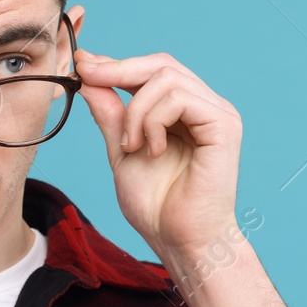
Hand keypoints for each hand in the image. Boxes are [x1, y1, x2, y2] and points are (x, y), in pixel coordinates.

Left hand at [74, 49, 241, 257]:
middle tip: (89, 81)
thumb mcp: (123, 153)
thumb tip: (90, 79)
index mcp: (184, 112)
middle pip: (161, 64)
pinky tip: (152, 149)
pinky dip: (155, 120)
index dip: (117, 65)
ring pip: (167, 78)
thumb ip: (112, 116)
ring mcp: (217, 114)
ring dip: (136, 111)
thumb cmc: (158, 208)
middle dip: (119, 70)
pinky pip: (180, 98)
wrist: (180, 242)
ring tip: (131, 146)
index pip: (152, 71)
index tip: (82, 66)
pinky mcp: (224, 126)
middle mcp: (205, 107)